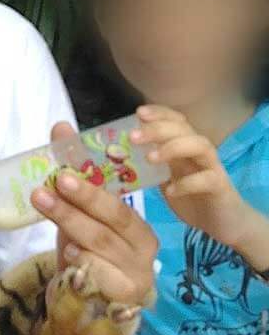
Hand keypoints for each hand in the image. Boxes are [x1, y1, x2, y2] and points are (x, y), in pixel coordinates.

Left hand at [32, 122, 159, 304]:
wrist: (87, 309)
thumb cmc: (87, 259)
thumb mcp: (76, 221)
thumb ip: (71, 183)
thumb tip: (59, 128)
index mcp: (137, 227)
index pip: (118, 200)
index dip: (90, 183)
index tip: (61, 166)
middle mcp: (144, 250)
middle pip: (112, 220)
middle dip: (80, 200)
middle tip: (49, 184)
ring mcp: (136, 275)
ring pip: (102, 245)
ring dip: (70, 223)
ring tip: (44, 205)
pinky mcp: (123, 298)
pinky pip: (99, 275)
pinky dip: (81, 262)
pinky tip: (66, 254)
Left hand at [134, 105, 256, 246]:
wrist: (221, 222)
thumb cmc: (189, 197)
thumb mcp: (163, 179)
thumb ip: (147, 167)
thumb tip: (114, 160)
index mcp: (184, 147)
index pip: (175, 121)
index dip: (159, 113)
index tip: (139, 112)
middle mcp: (198, 152)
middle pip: (184, 130)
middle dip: (158, 129)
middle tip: (134, 137)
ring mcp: (211, 168)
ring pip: (200, 146)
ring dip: (174, 148)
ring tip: (150, 158)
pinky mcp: (219, 187)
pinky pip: (207, 179)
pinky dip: (187, 183)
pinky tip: (170, 190)